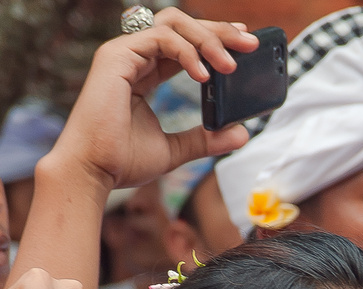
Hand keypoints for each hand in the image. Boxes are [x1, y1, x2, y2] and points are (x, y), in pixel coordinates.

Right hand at [46, 11, 257, 194]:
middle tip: (249, 43)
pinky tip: (204, 75)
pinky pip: (161, 38)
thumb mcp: (173, 150)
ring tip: (231, 65)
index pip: (184, 43)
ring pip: (172, 23)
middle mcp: (133, 56)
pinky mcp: (116, 56)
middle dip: (218, 31)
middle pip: (181, 25)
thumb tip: (241, 134)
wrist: (92, 172)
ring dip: (207, 38)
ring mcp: (123, 53)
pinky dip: (187, 52)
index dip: (213, 38)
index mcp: (145, 72)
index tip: (243, 44)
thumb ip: (204, 139)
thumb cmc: (121, 161)